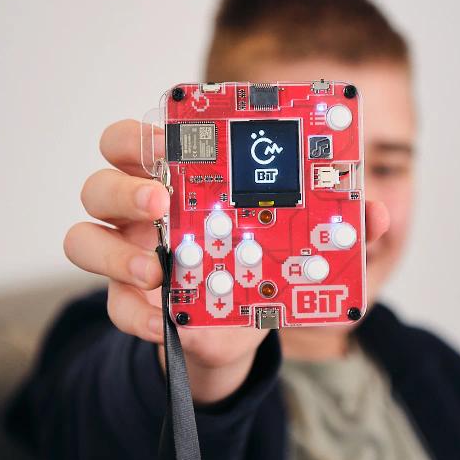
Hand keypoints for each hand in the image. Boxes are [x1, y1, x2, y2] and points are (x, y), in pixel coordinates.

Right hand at [64, 119, 388, 403]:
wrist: (236, 329)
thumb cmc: (258, 263)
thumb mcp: (298, 241)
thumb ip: (335, 225)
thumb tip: (376, 214)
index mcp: (178, 179)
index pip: (140, 138)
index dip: (142, 130)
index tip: (167, 132)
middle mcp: (140, 210)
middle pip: (100, 180)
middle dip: (124, 187)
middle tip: (161, 202)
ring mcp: (127, 255)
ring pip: (83, 239)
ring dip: (115, 253)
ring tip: (157, 271)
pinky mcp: (127, 303)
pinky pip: (112, 305)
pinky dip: (136, 314)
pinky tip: (168, 321)